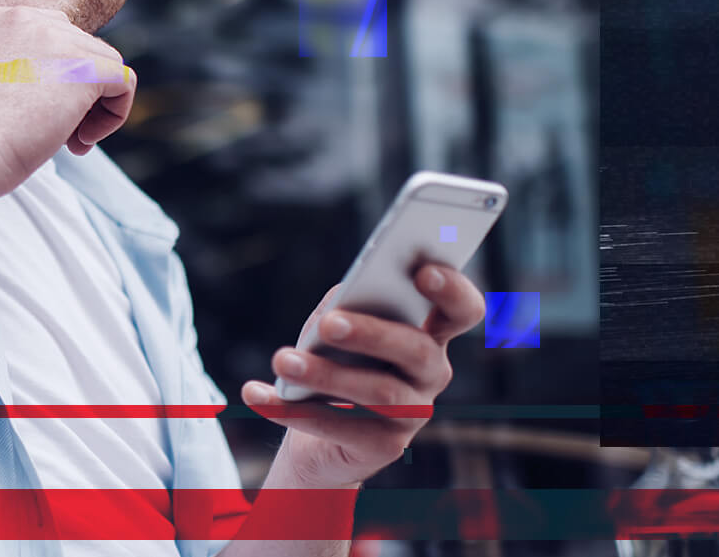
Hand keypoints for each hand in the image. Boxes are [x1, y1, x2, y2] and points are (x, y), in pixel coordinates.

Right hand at [0, 5, 135, 198]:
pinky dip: (113, 115)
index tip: (34, 115)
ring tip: (68, 140)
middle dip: (74, 94)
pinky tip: (82, 140)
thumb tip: (64, 87)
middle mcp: (28, 17)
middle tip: (54, 132)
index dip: (54, 81)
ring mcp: (58, 37)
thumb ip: (22, 69)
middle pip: (80, 49)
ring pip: (104, 66)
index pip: (52, 38)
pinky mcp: (85, 65)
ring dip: (92, 107)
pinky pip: (123, 82)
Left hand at [238, 264, 486, 488]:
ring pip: (379, 391)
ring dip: (325, 374)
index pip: (463, 310)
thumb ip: (346, 306)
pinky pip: (337, 426)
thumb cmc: (337, 360)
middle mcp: (432, 373)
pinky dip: (290, 409)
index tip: (422, 272)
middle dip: (373, 333)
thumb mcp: (340, 327)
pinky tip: (255, 392)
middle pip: (416, 349)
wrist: (323, 436)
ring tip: (282, 360)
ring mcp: (413, 413)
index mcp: (431, 333)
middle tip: (329, 324)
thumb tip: (338, 305)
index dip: (452, 290)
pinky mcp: (384, 447)